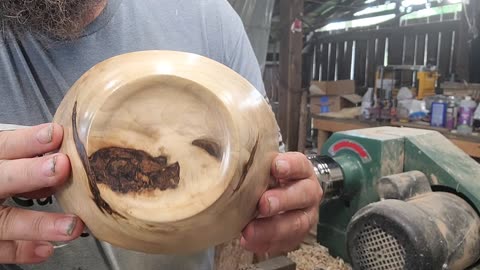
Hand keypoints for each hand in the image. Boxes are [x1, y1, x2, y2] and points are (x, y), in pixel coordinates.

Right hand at [0, 123, 83, 263]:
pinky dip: (22, 250)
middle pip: (1, 179)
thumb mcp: (9, 162)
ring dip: (39, 224)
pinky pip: (0, 250)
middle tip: (61, 167)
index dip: (28, 141)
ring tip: (72, 225)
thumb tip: (68, 159)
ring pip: (5, 222)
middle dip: (29, 173)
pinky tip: (46, 249)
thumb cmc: (2, 178)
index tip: (56, 134)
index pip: (4, 146)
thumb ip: (31, 160)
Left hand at [240, 152, 322, 255]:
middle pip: (303, 195)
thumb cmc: (271, 179)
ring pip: (296, 223)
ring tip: (249, 231)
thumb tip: (232, 165)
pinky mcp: (298, 235)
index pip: (300, 164)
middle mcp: (309, 192)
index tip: (276, 167)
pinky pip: (286, 243)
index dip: (290, 166)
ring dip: (272, 228)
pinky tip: (249, 243)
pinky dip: (266, 244)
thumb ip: (257, 166)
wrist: (282, 196)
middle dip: (282, 200)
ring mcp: (306, 215)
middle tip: (263, 204)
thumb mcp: (266, 167)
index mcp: (302, 170)